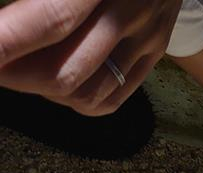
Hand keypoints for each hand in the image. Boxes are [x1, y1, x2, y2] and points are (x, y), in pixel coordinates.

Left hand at [0, 0, 181, 115]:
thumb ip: (38, 2)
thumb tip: (7, 24)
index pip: (51, 21)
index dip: (11, 42)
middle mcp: (130, 11)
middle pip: (66, 71)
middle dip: (17, 74)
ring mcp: (146, 37)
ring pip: (86, 92)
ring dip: (41, 89)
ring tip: (18, 69)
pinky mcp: (154, 54)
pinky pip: (110, 99)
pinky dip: (75, 100)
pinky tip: (54, 83)